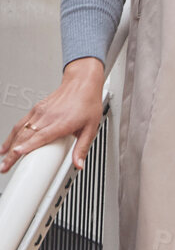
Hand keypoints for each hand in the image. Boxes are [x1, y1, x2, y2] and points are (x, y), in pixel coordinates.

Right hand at [1, 58, 104, 172]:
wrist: (82, 82)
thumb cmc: (87, 102)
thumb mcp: (91, 128)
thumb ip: (82, 148)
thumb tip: (79, 164)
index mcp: (61, 123)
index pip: (41, 136)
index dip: (28, 145)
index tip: (17, 153)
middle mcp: (47, 117)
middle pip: (26, 137)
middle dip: (13, 153)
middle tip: (5, 166)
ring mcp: (40, 112)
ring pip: (20, 130)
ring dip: (9, 144)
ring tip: (3, 158)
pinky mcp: (36, 109)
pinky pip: (21, 122)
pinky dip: (13, 134)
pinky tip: (8, 143)